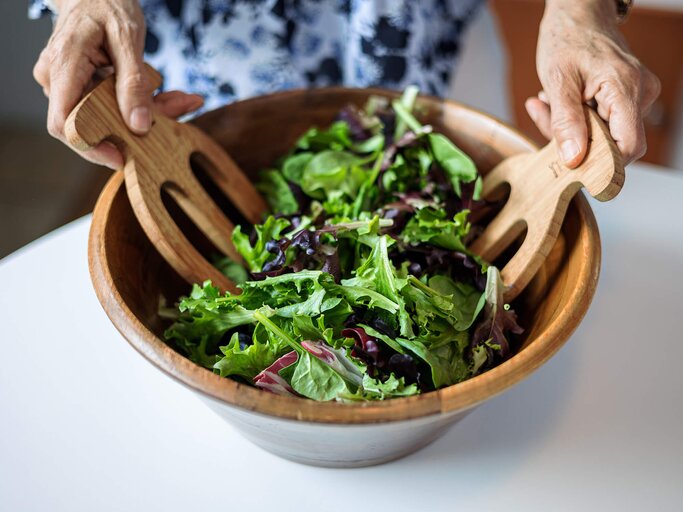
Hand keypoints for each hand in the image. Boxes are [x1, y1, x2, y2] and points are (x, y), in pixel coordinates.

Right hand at [33, 0, 203, 168]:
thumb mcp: (128, 39)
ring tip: (180, 100)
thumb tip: (139, 125)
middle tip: (175, 113)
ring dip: (147, 115)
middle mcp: (57, 80)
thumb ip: (133, 83)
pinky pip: (112, 105)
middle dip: (135, 128)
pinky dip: (142, 104)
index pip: (65, 124)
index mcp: (64, 65)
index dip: (91, 147)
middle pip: (92, 124)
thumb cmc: (107, 4)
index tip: (124, 156)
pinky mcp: (83, 86)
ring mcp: (67, 84)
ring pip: (106, 116)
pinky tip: (170, 97)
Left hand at [529, 0, 659, 166]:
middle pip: (613, 144)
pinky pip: (603, 123)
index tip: (571, 163)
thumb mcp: (557, 80)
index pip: (629, 146)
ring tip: (549, 102)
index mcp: (625, 89)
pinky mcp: (626, 98)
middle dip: (575, 141)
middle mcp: (640, 94)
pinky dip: (578, 120)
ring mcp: (636, 96)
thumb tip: (573, 159)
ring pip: (605, 136)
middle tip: (545, 117)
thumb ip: (565, 122)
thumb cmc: (567, 38)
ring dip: (572, 129)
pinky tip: (560, 102)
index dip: (602, 163)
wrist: (578, 14)